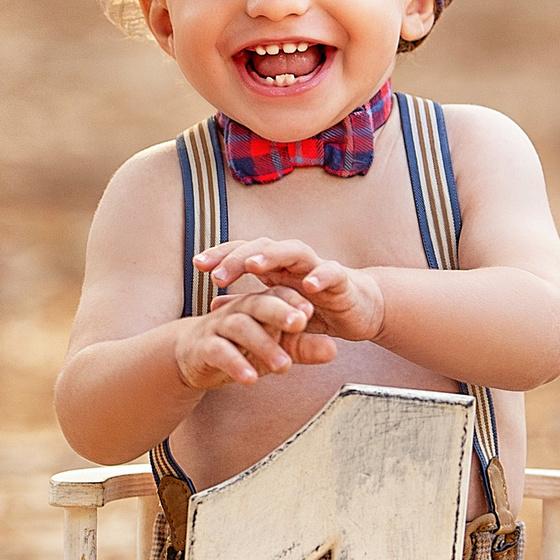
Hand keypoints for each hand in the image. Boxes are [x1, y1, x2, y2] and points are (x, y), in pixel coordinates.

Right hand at [171, 287, 337, 390]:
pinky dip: (234, 364)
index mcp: (259, 304)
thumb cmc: (239, 346)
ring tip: (284, 365)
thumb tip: (334, 350)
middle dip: (280, 311)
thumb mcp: (275, 348)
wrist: (193, 355)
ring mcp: (219, 326)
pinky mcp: (203, 347)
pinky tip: (249, 378)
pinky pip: (218, 351)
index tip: (313, 310)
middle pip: (260, 303)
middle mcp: (239, 309)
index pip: (279, 294)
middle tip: (301, 322)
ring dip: (263, 344)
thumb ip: (303, 348)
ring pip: (240, 327)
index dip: (295, 299)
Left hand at [196, 237, 385, 344]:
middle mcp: (293, 262)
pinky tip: (309, 286)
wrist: (361, 310)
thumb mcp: (277, 313)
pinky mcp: (343, 280)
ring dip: (273, 256)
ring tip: (254, 266)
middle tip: (219, 273)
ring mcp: (318, 267)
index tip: (198, 264)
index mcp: (276, 268)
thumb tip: (212, 306)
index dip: (222, 255)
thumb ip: (249, 308)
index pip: (245, 253)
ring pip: (294, 251)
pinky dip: (320, 276)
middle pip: (263, 246)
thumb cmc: (316, 308)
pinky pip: (332, 272)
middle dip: (239, 257)